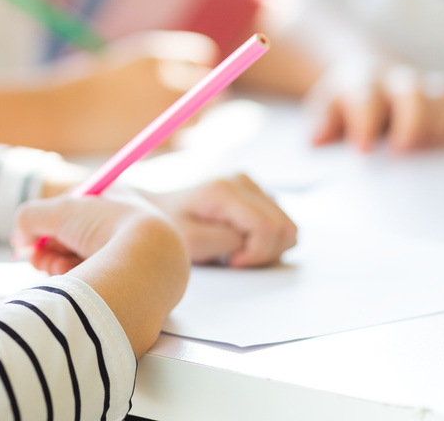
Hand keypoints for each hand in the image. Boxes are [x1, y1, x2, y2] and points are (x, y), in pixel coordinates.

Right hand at [13, 193, 188, 357]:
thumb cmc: (107, 227)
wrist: (147, 264)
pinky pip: (97, 286)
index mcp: (118, 203)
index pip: (77, 211)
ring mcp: (132, 262)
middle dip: (50, 250)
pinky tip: (78, 285)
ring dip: (60, 267)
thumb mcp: (59, 211)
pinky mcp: (133, 290)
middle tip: (37, 256)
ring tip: (59, 268)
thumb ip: (30, 218)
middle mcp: (126, 231)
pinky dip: (79, 284)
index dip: (52, 223)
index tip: (32, 235)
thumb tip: (20, 240)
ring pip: (82, 266)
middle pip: (75, 241)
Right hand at [56, 31, 217, 152]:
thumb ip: (163, 68)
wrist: (61, 114)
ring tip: (157, 120)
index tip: (190, 75)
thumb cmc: (90, 88)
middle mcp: (165, 79)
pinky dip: (173, 139)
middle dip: (204, 95)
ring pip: (198, 117)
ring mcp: (165, 111)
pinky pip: (182, 140)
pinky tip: (147, 135)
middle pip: (208, 88)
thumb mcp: (128, 64)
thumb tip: (200, 80)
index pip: (201, 54)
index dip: (197, 67)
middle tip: (188, 103)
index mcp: (156, 54)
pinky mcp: (160, 139)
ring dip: (188, 119)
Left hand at [139, 175, 297, 266]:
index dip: (256, 255)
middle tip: (232, 258)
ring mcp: (250, 183)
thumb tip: (253, 241)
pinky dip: (265, 239)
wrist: (156, 207)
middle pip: (285, 227)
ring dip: (267, 247)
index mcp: (225, 190)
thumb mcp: (188, 241)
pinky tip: (239, 240)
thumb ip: (223, 242)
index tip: (230, 262)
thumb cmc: (169, 225)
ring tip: (234, 249)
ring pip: (287, 227)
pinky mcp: (254, 191)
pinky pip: (279, 222)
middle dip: (264, 253)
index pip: (268, 228)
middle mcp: (243, 180)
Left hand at [309, 63, 443, 151]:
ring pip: (442, 99)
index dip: (366, 123)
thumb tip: (316, 141)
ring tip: (423, 152)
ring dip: (436, 128)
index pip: (366, 98)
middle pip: (413, 94)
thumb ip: (324, 124)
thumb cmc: (347, 103)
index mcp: (363, 81)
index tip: (364, 149)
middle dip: (411, 123)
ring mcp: (424, 88)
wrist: (366, 77)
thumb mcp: (327, 109)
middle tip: (401, 152)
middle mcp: (397, 81)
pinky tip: (438, 146)